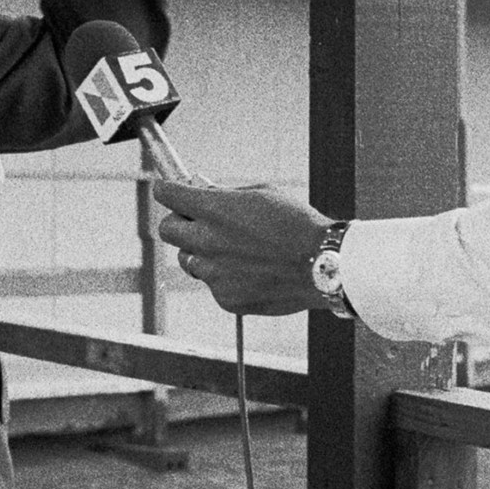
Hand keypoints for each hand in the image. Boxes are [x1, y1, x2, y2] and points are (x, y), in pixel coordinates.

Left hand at [153, 180, 330, 315]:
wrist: (323, 264)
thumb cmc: (297, 224)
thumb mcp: (261, 194)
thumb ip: (225, 195)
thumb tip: (202, 191)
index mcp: (213, 209)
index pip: (167, 195)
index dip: (168, 190)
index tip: (170, 191)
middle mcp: (206, 241)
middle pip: (167, 230)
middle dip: (179, 223)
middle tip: (197, 221)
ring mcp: (213, 273)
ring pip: (188, 260)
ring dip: (202, 252)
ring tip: (235, 250)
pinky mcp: (225, 298)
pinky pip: (213, 284)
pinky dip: (225, 277)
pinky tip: (252, 271)